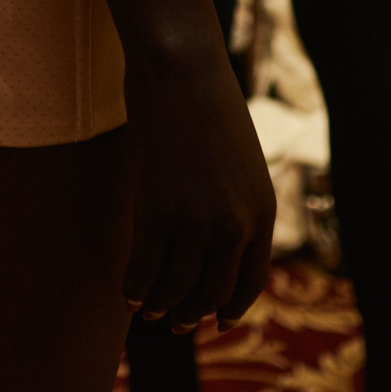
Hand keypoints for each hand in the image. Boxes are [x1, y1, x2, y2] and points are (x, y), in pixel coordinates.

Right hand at [122, 38, 275, 330]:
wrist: (183, 69)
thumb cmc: (209, 105)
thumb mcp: (240, 162)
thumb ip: (235, 204)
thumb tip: (217, 245)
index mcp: (263, 212)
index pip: (250, 281)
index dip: (231, 306)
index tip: (217, 321)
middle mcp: (235, 225)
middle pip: (212, 292)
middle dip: (192, 313)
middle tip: (175, 322)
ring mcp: (196, 222)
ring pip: (177, 286)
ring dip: (160, 305)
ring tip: (147, 311)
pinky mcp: (159, 212)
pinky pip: (145, 267)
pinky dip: (136, 285)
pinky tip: (127, 292)